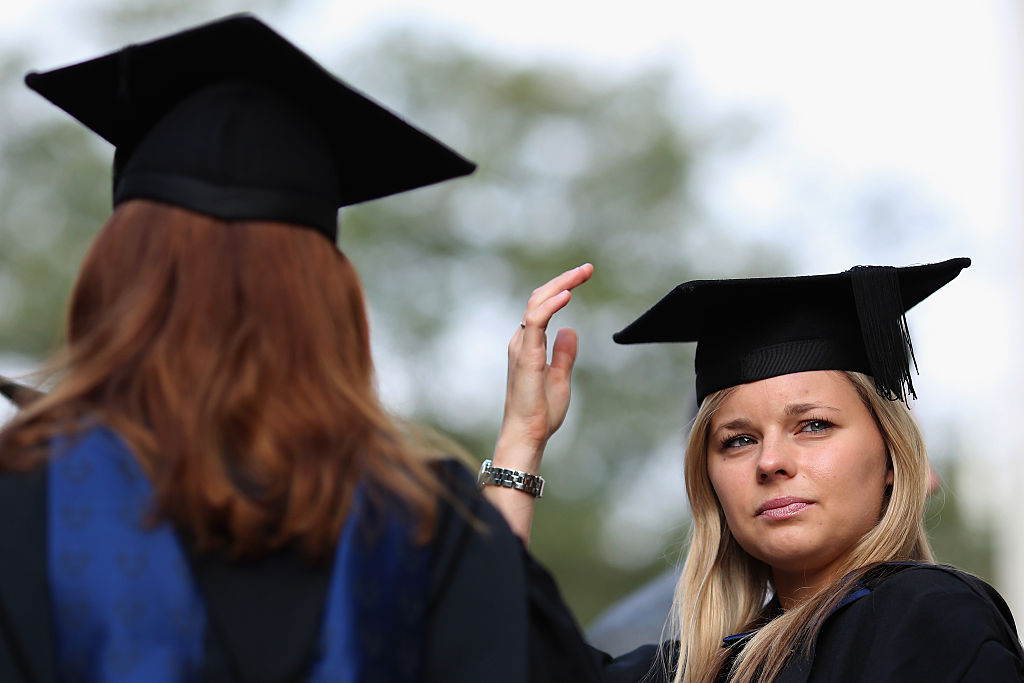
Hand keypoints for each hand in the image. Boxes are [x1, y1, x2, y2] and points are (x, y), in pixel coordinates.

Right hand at [497, 263, 592, 468]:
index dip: (561, 289)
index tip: (582, 276)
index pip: (543, 307)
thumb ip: (564, 354)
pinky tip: (568, 294)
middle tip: (587, 269)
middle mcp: (522, 341)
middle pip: (539, 298)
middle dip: (563, 280)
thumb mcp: (560, 378)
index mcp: (529, 345)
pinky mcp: (526, 355)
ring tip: (581, 274)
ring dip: (560, 285)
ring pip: (536, 303)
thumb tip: (570, 330)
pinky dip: (551, 305)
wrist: (528, 434)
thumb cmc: (541, 413)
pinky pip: (536, 321)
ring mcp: (522, 346)